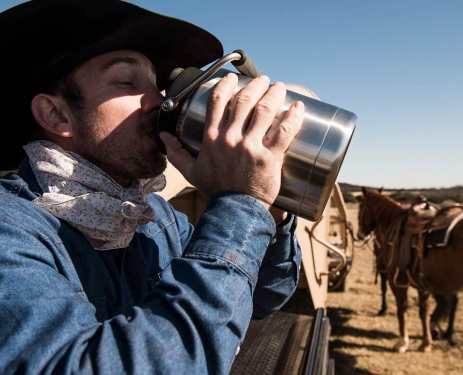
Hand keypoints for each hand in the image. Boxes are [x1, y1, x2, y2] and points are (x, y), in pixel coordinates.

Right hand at [160, 73, 303, 209]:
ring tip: (280, 87)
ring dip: (274, 94)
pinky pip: (284, 131)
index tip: (234, 77)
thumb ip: (176, 153)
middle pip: (245, 101)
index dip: (226, 84)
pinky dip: (293, 116)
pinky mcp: (269, 158)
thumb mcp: (192, 171)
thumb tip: (163, 136)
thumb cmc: (216, 190)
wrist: (234, 211)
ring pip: (265, 110)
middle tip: (264, 81)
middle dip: (256, 85)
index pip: (217, 101)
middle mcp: (230, 139)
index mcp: (212, 138)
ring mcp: (250, 148)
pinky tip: (298, 107)